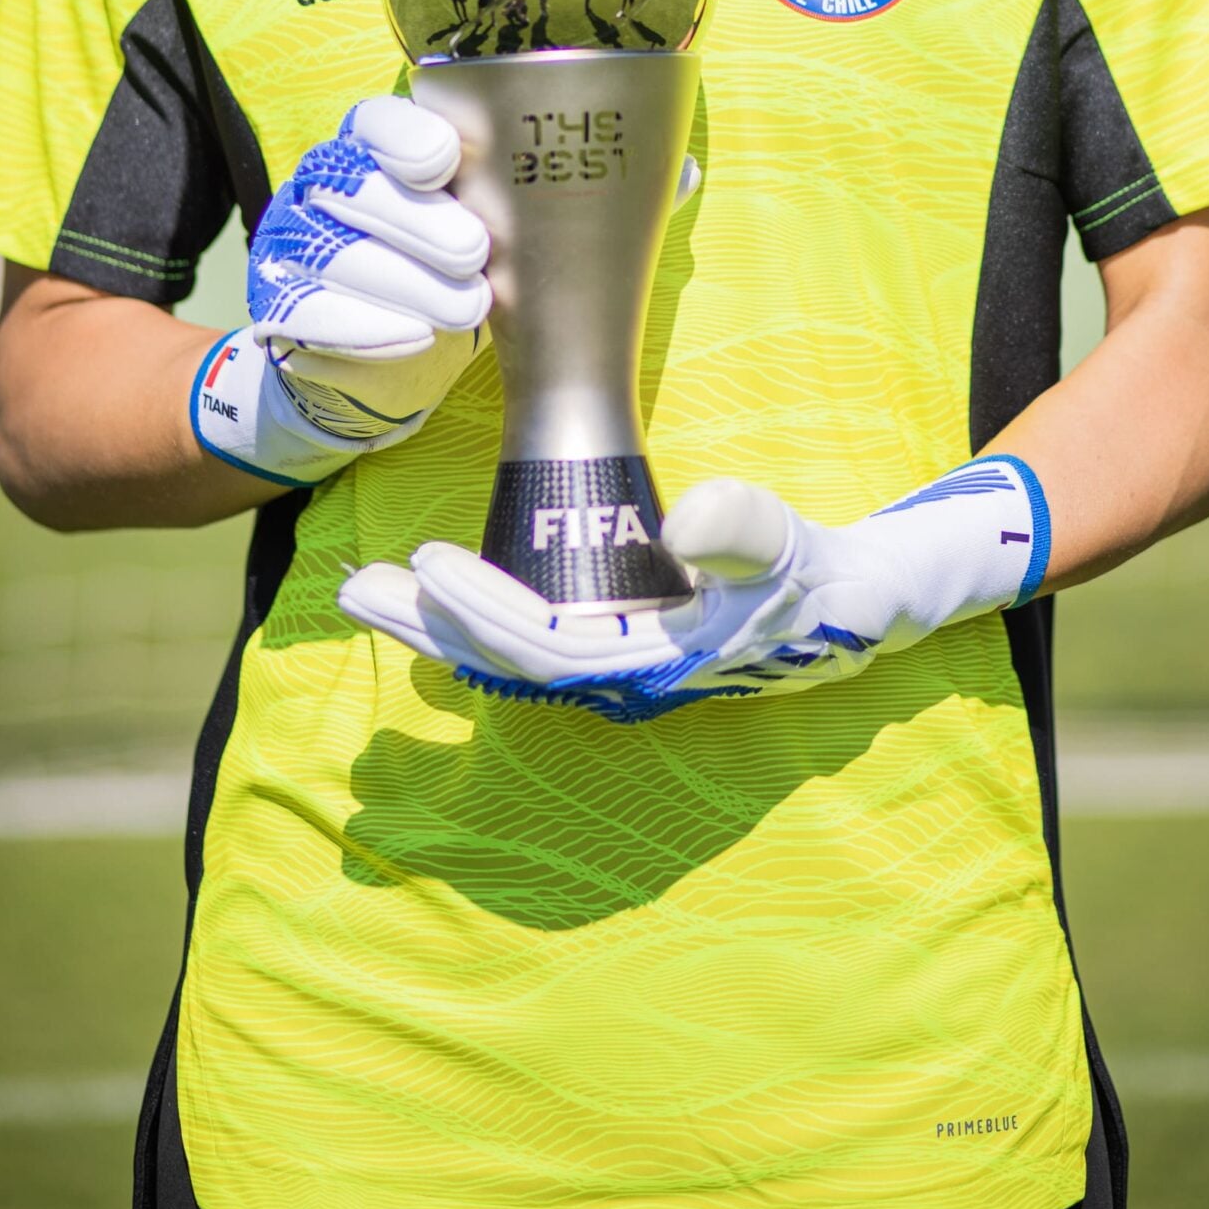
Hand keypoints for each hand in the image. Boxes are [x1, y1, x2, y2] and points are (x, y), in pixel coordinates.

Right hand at [192, 96, 489, 484]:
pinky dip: (367, 329)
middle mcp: (320, 185)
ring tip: (467, 308)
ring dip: (406, 283)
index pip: (377, 123)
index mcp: (371, 148)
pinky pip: (308, 313)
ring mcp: (291, 243)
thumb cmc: (448, 272)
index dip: (404, 136)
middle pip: (354, 188)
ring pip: (333, 254)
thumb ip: (489, 205)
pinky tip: (417, 337)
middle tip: (474, 252)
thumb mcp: (476, 230)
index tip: (444, 159)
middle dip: (418, 221)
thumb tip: (532, 200)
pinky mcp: (275, 304)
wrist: (395, 358)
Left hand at [336, 457, 1049, 720]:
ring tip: (372, 590)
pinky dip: (480, 625)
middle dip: (426, 627)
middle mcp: (622, 684)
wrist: (858, 610)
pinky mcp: (621, 651)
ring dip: (439, 626)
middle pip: (502, 663)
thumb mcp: (792, 547)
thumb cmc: (818, 579)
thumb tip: (687, 524)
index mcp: (652, 669)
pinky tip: (440, 603)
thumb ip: (746, 530)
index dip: (477, 611)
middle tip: (351, 590)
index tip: (422, 566)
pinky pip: (530, 648)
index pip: (540, 649)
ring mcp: (618, 672)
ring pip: (507, 658)